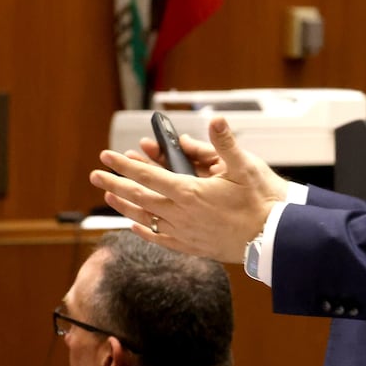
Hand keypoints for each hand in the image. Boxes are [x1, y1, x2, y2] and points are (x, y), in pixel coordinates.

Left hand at [90, 116, 291, 263]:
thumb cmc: (260, 203)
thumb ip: (226, 144)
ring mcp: (183, 231)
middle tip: (96, 176)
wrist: (270, 239)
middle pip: (139, 196)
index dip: (125, 164)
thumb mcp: (245, 168)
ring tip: (109, 197)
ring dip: (124, 206)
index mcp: (190, 191)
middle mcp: (180, 212)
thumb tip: (217, 120)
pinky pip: (159, 238)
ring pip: (145, 217)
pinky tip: (135, 225)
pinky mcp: (191, 245)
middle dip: (115, 184)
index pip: (148, 175)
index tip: (107, 156)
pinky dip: (144, 230)